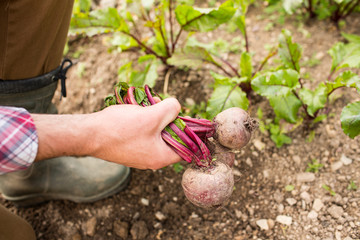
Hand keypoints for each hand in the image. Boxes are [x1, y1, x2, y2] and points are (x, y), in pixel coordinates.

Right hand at [33, 98, 181, 168]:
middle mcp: (151, 159)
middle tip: (163, 106)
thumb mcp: (152, 116)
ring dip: (155, 118)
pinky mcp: (129, 148)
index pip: (186, 148)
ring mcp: (139, 154)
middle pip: (170, 138)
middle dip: (168, 120)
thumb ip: (171, 110)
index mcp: (161, 157)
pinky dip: (144, 122)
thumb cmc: (121, 129)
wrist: (88, 135)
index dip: (189, 131)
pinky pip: (143, 134)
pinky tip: (137, 111)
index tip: (186, 116)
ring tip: (148, 105)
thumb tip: (177, 107)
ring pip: (156, 134)